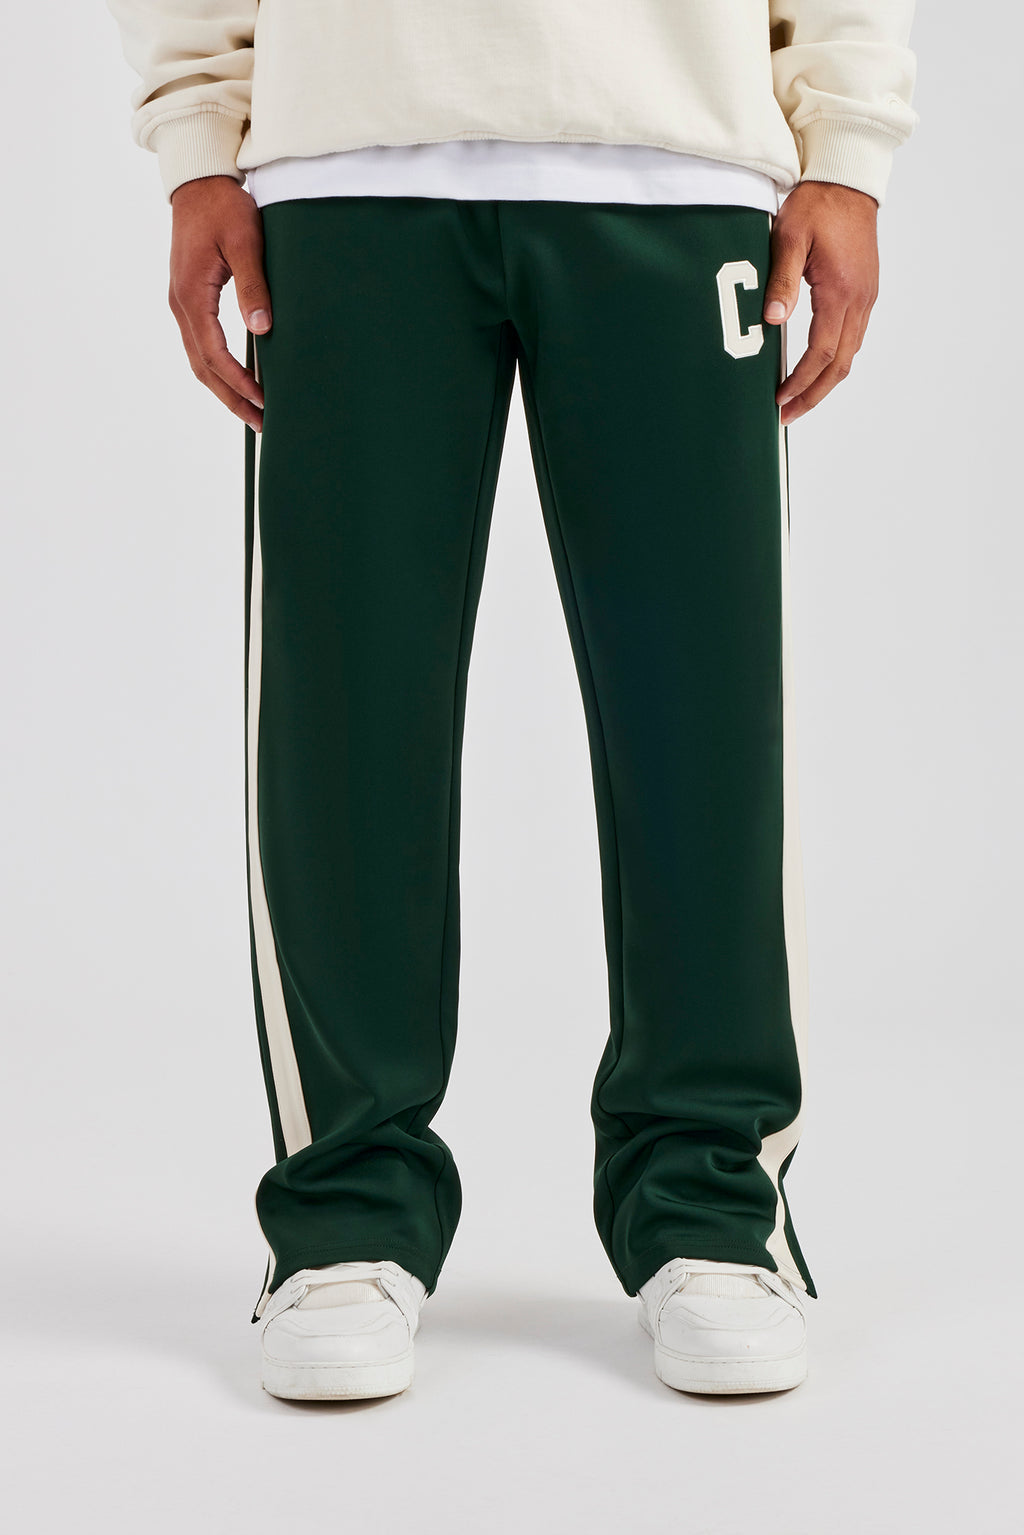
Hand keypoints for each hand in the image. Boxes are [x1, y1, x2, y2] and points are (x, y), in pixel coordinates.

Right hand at [168, 175, 271, 430]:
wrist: (199, 181)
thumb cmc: (224, 207)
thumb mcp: (244, 242)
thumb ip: (253, 286)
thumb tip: (263, 329)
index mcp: (192, 295)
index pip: (215, 354)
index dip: (240, 382)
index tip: (264, 401)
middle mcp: (181, 305)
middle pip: (203, 368)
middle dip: (232, 399)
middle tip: (261, 424)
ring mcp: (182, 303)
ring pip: (199, 360)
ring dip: (224, 389)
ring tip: (253, 412)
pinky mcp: (189, 300)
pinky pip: (201, 345)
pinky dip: (219, 369)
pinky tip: (239, 379)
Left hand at [762, 181, 878, 425]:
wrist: (848, 179)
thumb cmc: (817, 203)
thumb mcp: (788, 237)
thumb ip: (781, 281)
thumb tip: (772, 321)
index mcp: (841, 290)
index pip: (822, 352)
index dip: (800, 381)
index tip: (779, 399)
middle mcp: (860, 299)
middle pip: (841, 365)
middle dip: (813, 394)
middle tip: (787, 415)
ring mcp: (866, 297)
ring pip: (850, 354)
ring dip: (825, 381)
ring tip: (798, 398)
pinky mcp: (865, 291)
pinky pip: (853, 337)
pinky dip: (835, 360)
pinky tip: (815, 367)